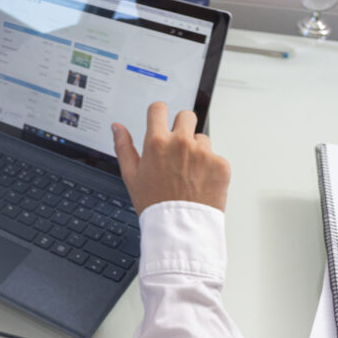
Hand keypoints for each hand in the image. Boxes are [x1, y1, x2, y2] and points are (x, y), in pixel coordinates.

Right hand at [112, 102, 230, 213]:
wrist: (180, 228)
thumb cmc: (154, 204)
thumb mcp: (131, 176)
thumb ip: (123, 147)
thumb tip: (117, 127)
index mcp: (157, 142)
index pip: (159, 109)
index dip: (159, 113)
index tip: (161, 121)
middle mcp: (181, 143)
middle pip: (186, 116)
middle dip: (182, 127)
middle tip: (178, 149)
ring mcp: (204, 153)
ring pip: (202, 138)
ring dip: (197, 150)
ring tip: (189, 174)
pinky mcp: (221, 164)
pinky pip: (216, 157)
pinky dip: (210, 168)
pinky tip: (200, 183)